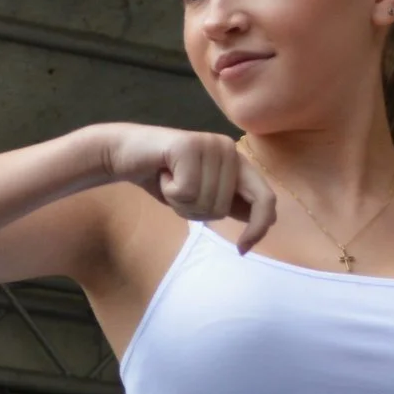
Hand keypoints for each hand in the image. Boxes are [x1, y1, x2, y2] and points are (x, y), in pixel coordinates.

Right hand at [96, 125, 276, 250]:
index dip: (258, 228)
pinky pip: (186, 191)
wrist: (126, 153)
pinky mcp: (189, 145)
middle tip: (178, 193)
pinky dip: (169, 192)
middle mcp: (229, 149)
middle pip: (224, 208)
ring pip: (205, 201)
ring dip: (180, 202)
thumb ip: (233, 203)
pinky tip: (163, 175)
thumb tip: (267, 220)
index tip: (242, 250)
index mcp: (238, 161)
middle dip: (196, 212)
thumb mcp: (203, 195)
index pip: (265, 199)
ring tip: (170, 182)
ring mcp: (210, 144)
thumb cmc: (166, 176)